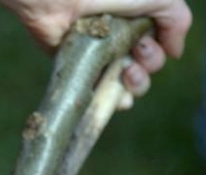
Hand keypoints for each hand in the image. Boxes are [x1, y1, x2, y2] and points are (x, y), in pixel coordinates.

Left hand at [0, 0, 191, 98]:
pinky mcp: (80, 71)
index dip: (159, 51)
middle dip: (149, 66)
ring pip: (127, 85)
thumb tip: (175, 52)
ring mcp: (99, 57)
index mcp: (137, 19)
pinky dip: (115, 102)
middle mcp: (119, 38)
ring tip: (126, 74)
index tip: (146, 42)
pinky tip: (120, 99)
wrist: (61, 2)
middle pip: (146, 68)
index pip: (158, 46)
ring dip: (137, 86)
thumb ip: (176, 19)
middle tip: (136, 53)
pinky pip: (101, 95)